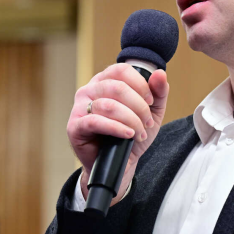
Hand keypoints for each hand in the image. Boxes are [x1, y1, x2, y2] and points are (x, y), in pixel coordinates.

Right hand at [67, 64, 168, 203]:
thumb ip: (158, 92)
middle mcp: (89, 90)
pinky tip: (128, 134)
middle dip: (139, 106)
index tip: (151, 101)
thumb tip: (159, 73)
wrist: (120, 163)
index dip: (140, 85)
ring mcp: (79, 107)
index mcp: (105, 80)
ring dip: (131, 120)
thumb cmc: (132, 133)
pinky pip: (96, 122)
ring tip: (140, 133)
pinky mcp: (75, 126)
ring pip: (109, 105)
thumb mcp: (152, 112)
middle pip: (117, 87)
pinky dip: (116, 128)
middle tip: (147, 122)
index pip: (121, 70)